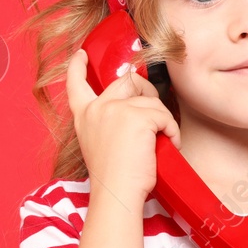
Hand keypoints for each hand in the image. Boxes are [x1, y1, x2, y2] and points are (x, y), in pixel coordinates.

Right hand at [63, 47, 181, 203]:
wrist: (117, 193)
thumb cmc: (114, 177)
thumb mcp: (100, 143)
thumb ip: (108, 122)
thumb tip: (134, 111)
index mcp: (84, 116)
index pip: (75, 84)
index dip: (77, 67)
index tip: (81, 55)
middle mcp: (97, 108)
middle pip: (126, 81)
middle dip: (147, 90)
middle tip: (156, 112)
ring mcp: (116, 109)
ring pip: (151, 101)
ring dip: (163, 120)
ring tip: (162, 142)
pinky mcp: (137, 117)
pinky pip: (165, 116)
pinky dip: (172, 130)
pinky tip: (169, 145)